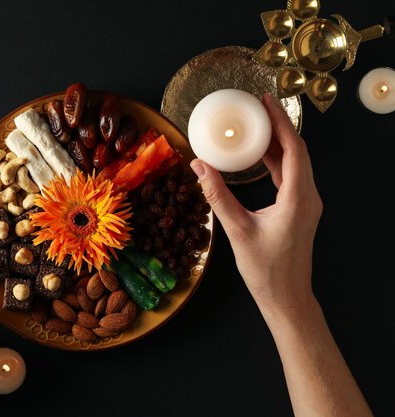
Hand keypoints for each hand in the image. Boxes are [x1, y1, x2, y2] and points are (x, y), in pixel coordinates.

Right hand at [189, 93, 322, 311]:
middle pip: (298, 150)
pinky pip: (292, 176)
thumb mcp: (237, 231)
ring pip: (296, 163)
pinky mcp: (300, 210)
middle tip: (259, 106)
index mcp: (298, 199)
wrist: (287, 297)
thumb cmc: (265, 270)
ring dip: (278, 142)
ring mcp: (307, 204)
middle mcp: (309, 197)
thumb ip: (217, 196)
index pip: (294, 149)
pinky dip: (278, 161)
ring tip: (258, 124)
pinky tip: (261, 155)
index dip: (280, 122)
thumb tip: (198, 166)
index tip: (266, 103)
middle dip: (279, 126)